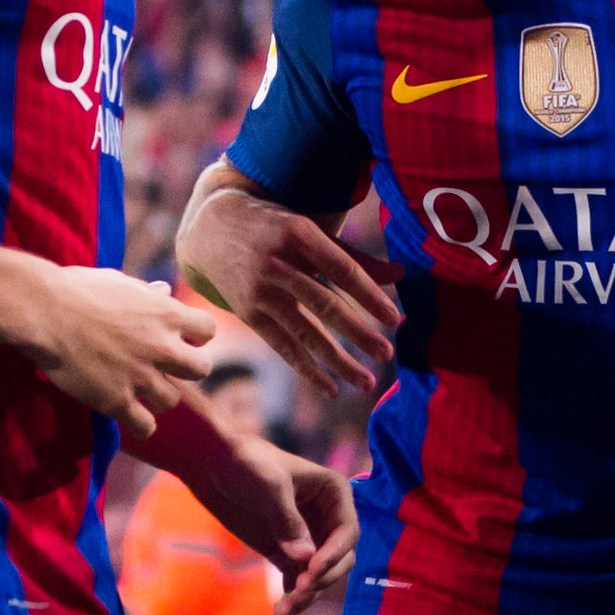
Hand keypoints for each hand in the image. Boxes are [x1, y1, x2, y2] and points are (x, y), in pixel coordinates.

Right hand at [15, 266, 221, 431]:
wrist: (43, 311)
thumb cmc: (78, 290)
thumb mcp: (119, 282)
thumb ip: (146, 293)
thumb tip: (163, 291)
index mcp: (167, 314)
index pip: (207, 330)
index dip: (195, 336)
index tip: (179, 339)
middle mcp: (162, 347)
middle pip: (201, 370)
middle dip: (184, 370)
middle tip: (164, 369)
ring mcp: (141, 377)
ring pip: (172, 401)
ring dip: (158, 397)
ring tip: (139, 391)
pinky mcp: (117, 401)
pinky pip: (146, 427)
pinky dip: (140, 424)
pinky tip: (129, 415)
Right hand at [176, 188, 397, 400]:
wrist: (212, 229)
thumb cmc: (274, 227)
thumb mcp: (310, 230)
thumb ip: (354, 256)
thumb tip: (402, 274)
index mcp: (298, 233)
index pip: (342, 269)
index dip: (370, 296)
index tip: (395, 319)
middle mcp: (276, 262)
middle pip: (326, 304)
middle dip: (359, 333)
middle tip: (386, 354)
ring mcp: (259, 290)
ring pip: (305, 331)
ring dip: (338, 361)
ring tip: (367, 381)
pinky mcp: (248, 313)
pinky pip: (282, 345)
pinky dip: (307, 369)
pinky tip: (331, 388)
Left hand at [183, 437, 359, 614]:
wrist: (212, 464)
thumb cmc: (244, 463)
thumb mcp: (267, 485)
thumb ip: (286, 520)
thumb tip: (304, 559)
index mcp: (334, 493)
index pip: (348, 532)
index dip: (335, 554)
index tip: (312, 570)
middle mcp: (327, 517)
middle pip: (340, 558)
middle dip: (322, 577)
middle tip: (300, 589)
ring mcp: (309, 537)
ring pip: (320, 575)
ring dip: (307, 594)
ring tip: (283, 609)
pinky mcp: (287, 552)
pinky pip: (299, 580)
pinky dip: (293, 596)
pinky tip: (280, 609)